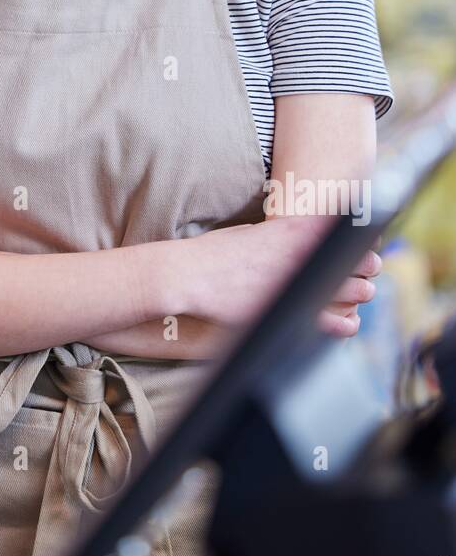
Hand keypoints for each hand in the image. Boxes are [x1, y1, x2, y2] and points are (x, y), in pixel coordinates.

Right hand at [171, 212, 378, 337]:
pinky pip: (335, 322)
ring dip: (359, 294)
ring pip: (355, 292)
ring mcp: (300, 285)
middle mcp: (304, 255)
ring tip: (358, 295)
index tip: (365, 247)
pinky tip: (346, 324)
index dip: (363, 241)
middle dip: (366, 269)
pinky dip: (345, 324)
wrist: (189, 276)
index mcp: (295, 230)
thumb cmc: (217, 253)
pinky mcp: (290, 313)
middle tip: (366, 273)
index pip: (348, 231)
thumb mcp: (252, 231)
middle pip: (361, 261)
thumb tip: (303, 231)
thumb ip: (282, 233)